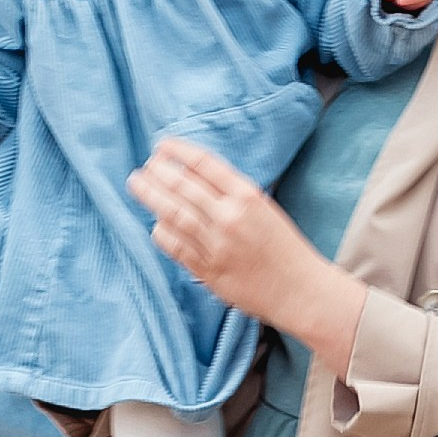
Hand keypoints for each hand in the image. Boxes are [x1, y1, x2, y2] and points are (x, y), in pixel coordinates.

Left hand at [129, 136, 365, 375]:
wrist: (300, 291)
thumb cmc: (285, 248)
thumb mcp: (265, 209)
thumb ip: (233, 194)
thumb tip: (191, 175)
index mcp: (248, 197)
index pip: (204, 164)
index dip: (177, 152)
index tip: (162, 145)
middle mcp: (230, 217)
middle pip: (182, 187)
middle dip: (158, 172)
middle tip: (144, 166)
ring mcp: (217, 246)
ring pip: (173, 214)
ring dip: (150, 196)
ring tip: (136, 184)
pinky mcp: (208, 271)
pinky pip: (175, 246)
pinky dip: (162, 231)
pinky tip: (156, 222)